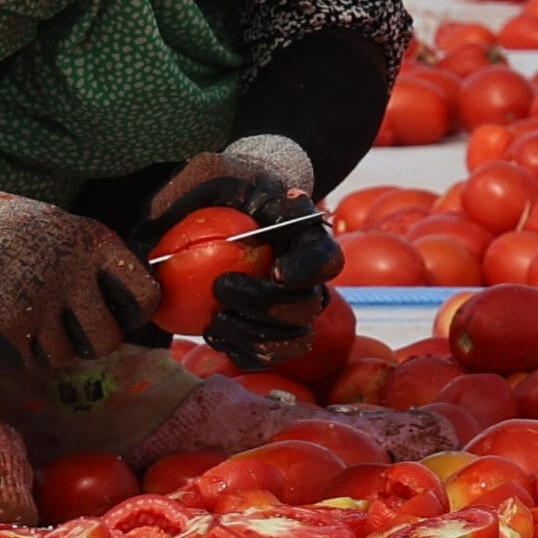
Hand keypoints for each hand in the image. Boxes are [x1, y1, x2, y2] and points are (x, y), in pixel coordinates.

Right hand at [0, 180, 155, 371]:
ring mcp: (40, 305)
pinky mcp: (9, 330)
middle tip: (77, 330)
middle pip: (107, 340)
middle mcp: (72, 275)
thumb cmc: (10, 230)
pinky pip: (33, 361)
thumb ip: (97, 264)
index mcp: (93, 244)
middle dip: (94, 342)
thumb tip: (130, 308)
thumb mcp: (64, 227)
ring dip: (52, 346)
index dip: (136, 313)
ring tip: (32, 317)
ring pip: (66, 356)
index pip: (145, 295)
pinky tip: (11, 325)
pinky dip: (23, 350)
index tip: (123, 315)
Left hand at [152, 137, 339, 363]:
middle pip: (308, 306)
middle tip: (221, 287)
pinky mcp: (269, 337)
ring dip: (253, 336)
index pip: (326, 260)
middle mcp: (309, 281)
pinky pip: (266, 358)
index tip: (276, 270)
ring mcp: (292, 313)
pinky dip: (239, 351)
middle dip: (265, 304)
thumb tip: (271, 200)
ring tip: (215, 319)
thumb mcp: (225, 179)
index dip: (308, 270)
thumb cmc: (220, 198)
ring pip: (293, 341)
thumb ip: (239, 186)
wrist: (210, 222)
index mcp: (308, 242)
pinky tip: (212, 332)